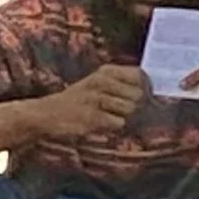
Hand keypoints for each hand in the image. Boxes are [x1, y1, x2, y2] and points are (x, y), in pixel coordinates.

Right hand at [34, 65, 148, 141]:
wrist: (47, 114)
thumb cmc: (77, 101)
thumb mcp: (96, 84)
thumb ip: (121, 84)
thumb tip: (151, 94)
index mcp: (105, 72)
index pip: (140, 75)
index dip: (146, 87)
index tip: (142, 96)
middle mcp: (101, 82)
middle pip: (138, 95)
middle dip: (134, 106)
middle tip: (117, 110)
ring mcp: (97, 99)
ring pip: (129, 110)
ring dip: (121, 117)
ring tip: (104, 116)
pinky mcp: (93, 117)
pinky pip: (118, 123)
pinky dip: (112, 127)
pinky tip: (98, 123)